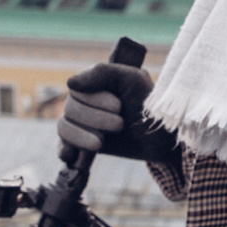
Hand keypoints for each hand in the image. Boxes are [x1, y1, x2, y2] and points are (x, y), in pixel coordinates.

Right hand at [57, 62, 180, 173]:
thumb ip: (102, 72)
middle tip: (120, 125)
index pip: (77, 91)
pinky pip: (63, 146)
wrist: (162, 136)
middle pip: (71, 110)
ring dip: (82, 136)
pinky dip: (64, 150)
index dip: (95, 101)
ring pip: (65, 128)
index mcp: (94, 83)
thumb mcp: (132, 78)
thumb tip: (69, 83)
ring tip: (101, 142)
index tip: (118, 106)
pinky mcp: (84, 144)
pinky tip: (71, 154)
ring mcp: (83, 124)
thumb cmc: (149, 103)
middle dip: (95, 119)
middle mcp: (84, 102)